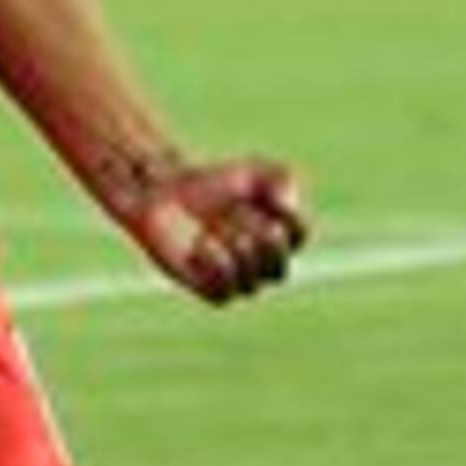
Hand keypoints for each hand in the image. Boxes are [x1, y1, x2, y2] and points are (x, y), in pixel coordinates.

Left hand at [127, 157, 311, 304]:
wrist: (166, 192)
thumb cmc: (213, 182)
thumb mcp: (254, 171)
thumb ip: (283, 181)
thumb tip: (289, 209)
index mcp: (279, 235)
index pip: (299, 236)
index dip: (287, 218)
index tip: (268, 197)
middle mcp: (259, 263)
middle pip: (277, 270)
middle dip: (258, 244)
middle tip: (238, 214)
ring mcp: (234, 279)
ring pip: (251, 285)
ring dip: (234, 254)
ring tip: (215, 228)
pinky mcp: (206, 288)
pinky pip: (223, 294)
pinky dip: (215, 267)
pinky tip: (201, 243)